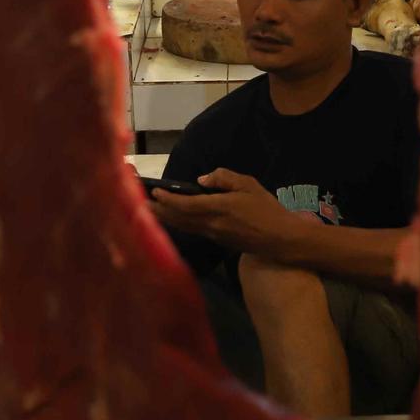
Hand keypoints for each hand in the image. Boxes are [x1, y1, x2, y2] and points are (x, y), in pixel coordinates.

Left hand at [150, 169, 316, 254]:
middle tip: (138, 203)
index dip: (167, 199)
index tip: (154, 192)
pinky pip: (191, 231)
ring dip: (164, 218)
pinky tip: (172, 219)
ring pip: (182, 226)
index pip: (185, 205)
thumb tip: (202, 179)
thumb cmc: (267, 209)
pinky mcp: (216, 241)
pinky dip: (177, 224)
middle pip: (177, 218)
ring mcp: (212, 235)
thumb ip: (223, 178)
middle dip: (157, 211)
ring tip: (148, 211)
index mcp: (218, 208)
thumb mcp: (248, 184)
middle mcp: (210, 224)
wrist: (281, 240)